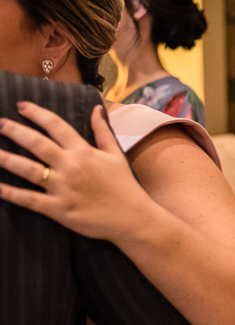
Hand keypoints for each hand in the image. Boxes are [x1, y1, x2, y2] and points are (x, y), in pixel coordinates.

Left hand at [0, 103, 150, 240]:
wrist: (132, 217)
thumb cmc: (124, 185)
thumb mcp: (116, 154)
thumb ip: (102, 131)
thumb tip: (96, 109)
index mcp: (84, 151)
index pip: (56, 126)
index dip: (36, 113)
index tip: (20, 106)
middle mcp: (70, 166)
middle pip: (36, 143)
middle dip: (14, 131)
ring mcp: (62, 188)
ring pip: (28, 169)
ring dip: (6, 159)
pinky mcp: (58, 209)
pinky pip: (28, 199)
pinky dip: (10, 193)